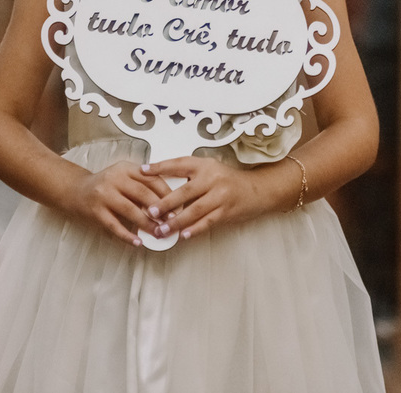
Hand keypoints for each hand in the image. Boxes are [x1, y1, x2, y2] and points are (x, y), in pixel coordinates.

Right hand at [63, 161, 172, 245]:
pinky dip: (127, 235)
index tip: (178, 205)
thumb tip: (170, 200)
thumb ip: (142, 182)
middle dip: (160, 209)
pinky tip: (138, 241)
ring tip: (158, 233)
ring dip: (147, 224)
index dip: (167, 193)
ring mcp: (104, 195)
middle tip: (172, 221)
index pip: (151, 179)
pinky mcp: (96, 211)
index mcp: (125, 168)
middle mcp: (115, 179)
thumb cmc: (106, 185)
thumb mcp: (124, 176)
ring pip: (130, 210)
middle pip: (143, 194)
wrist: (77, 190)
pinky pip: (115, 225)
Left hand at [141, 156, 291, 240]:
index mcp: (205, 165)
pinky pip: (207, 222)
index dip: (160, 167)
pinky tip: (183, 236)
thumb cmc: (230, 181)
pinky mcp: (227, 211)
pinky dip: (194, 230)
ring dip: (176, 222)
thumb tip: (162, 186)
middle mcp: (212, 178)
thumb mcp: (211, 170)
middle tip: (149, 212)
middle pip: (184, 192)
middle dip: (165, 203)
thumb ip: (191, 176)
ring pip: (194, 210)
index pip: (179, 164)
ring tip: (161, 230)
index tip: (142, 170)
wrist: (258, 189)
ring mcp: (220, 195)